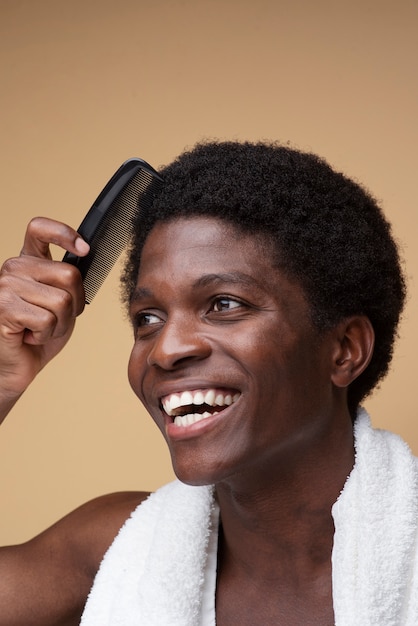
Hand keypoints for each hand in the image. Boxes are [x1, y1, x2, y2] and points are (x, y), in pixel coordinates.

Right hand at [0, 217, 88, 418]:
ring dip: (59, 324)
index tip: (83, 249)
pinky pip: (46, 319)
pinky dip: (45, 334)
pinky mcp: (2, 307)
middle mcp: (13, 267)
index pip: (40, 229)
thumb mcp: (60, 301)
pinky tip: (28, 336)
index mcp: (28, 261)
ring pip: (61, 301)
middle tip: (55, 318)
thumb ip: (68, 280)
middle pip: (69, 274)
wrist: (15, 365)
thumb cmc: (38, 333)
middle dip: (74, 304)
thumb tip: (84, 254)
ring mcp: (5, 285)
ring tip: (39, 329)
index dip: (64, 233)